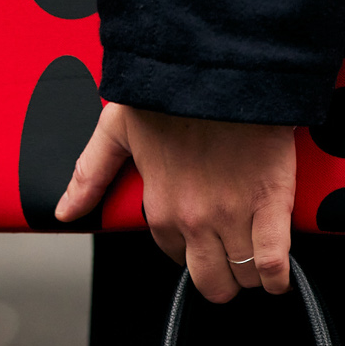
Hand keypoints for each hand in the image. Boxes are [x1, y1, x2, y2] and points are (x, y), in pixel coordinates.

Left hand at [55, 103, 295, 302]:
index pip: (175, 257)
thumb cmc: (173, 89)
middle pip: (211, 281)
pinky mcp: (271, 204)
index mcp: (160, 207)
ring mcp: (233, 215)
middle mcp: (194, 220)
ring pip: (243, 276)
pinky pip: (272, 262)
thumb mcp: (117, 127)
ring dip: (251, 275)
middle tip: (234, 260)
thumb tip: (66, 212)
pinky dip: (277, 277)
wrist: (224, 63)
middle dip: (223, 279)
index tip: (204, 237)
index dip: (192, 251)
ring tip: (259, 258)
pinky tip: (278, 277)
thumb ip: (91, 173)